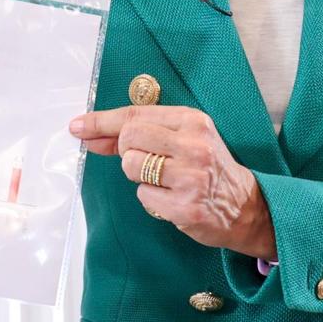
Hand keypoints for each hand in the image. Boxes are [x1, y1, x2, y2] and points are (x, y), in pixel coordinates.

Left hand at [69, 105, 276, 259]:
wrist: (245, 205)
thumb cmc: (206, 167)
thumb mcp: (182, 139)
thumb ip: (139, 134)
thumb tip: (90, 134)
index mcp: (192, 121)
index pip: (135, 114)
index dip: (101, 121)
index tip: (78, 126)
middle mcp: (193, 145)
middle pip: (128, 138)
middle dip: (125, 151)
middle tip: (144, 160)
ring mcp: (190, 177)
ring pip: (132, 167)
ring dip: (139, 176)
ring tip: (164, 179)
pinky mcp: (185, 207)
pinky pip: (143, 196)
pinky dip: (151, 198)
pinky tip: (172, 198)